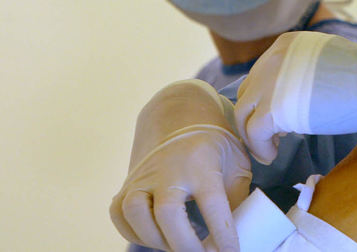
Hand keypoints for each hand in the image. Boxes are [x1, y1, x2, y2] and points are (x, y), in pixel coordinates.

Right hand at [111, 125, 250, 251]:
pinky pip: (119, 214)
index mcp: (202, 161)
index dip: (222, 234)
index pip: (212, 203)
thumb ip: (237, 198)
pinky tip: (157, 236)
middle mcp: (169, 167)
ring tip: (179, 246)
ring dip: (156, 239)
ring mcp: (144, 175)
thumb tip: (236, 234)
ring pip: (135, 212)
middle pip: (168, 212)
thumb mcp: (237, 164)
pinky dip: (135, 233)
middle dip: (185, 244)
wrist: (180, 116)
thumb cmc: (214, 145)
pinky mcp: (128, 182)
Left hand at [234, 31, 305, 163]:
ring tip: (269, 150)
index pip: (259, 75)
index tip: (275, 120)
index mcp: (285, 45)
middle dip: (255, 117)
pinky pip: (255, 133)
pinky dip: (260, 147)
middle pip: (247, 93)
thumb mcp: (323, 60)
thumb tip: (290, 95)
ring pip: (244, 114)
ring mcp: (271, 82)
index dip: (264, 100)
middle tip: (271, 137)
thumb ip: (301, 70)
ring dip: (254, 136)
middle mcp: (272, 59)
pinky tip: (272, 155)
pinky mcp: (275, 107)